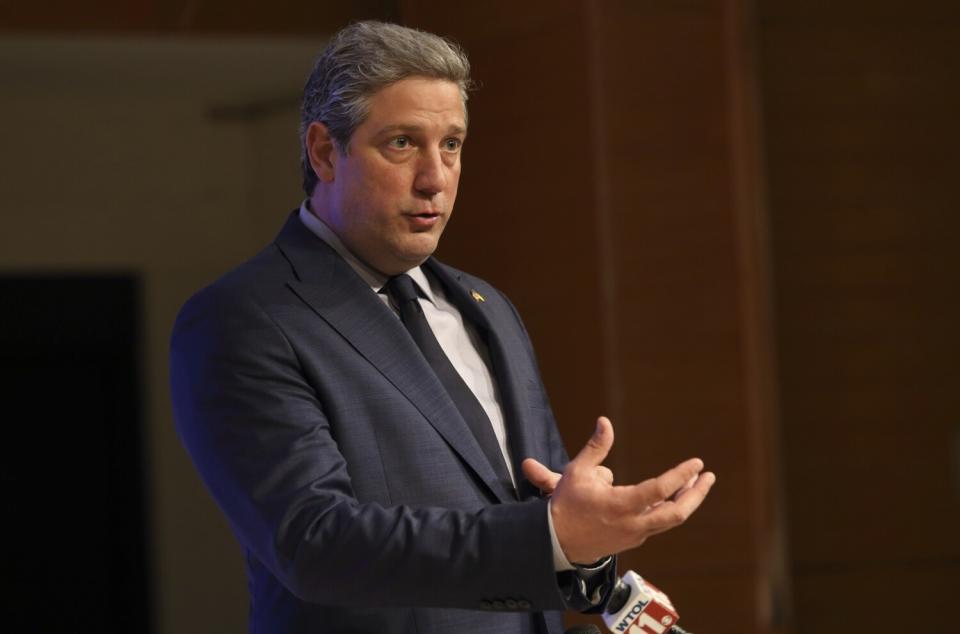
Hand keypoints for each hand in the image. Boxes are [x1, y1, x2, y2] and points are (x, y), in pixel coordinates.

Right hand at [521, 416, 715, 563]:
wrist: (557, 542)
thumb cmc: (567, 504)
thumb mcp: (577, 471)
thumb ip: (596, 447)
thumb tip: (605, 421)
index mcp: (620, 505)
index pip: (660, 490)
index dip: (680, 476)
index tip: (696, 463)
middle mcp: (633, 523)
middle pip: (676, 513)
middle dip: (696, 494)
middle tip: (709, 477)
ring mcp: (635, 534)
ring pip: (670, 519)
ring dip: (686, 501)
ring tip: (695, 482)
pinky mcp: (634, 539)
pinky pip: (658, 523)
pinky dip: (669, 508)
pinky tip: (672, 496)